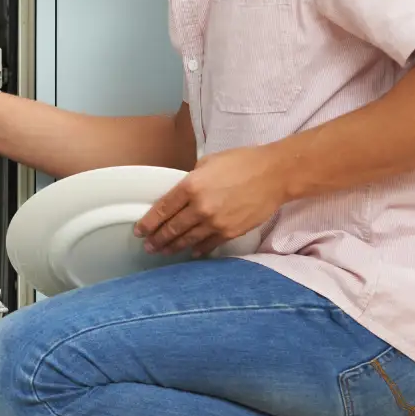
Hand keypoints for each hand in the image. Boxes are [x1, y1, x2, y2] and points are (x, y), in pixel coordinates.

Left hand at [133, 146, 286, 256]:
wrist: (274, 174)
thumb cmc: (242, 162)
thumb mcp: (208, 163)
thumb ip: (191, 179)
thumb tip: (182, 192)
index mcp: (190, 186)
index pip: (162, 210)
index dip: (148, 223)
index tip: (140, 231)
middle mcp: (199, 207)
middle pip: (172, 228)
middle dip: (157, 239)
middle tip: (148, 247)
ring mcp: (215, 222)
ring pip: (188, 240)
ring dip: (173, 247)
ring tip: (163, 251)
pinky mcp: (230, 232)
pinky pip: (209, 245)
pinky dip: (198, 249)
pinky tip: (191, 252)